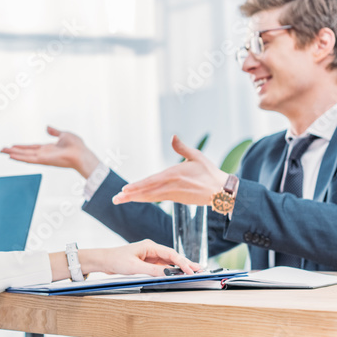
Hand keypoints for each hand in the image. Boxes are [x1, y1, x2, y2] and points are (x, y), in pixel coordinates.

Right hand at [0, 126, 100, 176]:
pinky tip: (11, 156)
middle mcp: (43, 154)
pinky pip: (29, 159)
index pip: (31, 147)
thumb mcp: (64, 134)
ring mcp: (42, 158)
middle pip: (24, 152)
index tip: (13, 146)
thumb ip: (54, 131)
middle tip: (2, 149)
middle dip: (13, 150)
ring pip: (24, 155)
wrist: (81, 153)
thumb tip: (47, 127)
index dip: (21, 147)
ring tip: (2, 151)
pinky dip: (19, 158)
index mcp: (47, 148)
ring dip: (13, 153)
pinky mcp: (43, 160)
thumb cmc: (77, 146)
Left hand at [90, 239, 198, 276]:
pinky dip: (171, 271)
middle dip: (186, 264)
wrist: (105, 261)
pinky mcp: (147, 263)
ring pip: (169, 263)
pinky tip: (178, 275)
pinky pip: (162, 267)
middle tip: (200, 270)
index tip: (190, 270)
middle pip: (173, 257)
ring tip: (194, 272)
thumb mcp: (135, 267)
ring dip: (180, 268)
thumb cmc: (117, 260)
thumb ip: (152, 271)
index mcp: (150, 246)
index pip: (171, 254)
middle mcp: (152, 250)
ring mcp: (150, 257)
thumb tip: (167, 274)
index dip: (182, 262)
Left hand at [112, 135, 227, 205]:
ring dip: (134, 198)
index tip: (125, 189)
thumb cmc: (209, 172)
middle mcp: (171, 186)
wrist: (221, 191)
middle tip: (115, 199)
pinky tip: (135, 199)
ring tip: (119, 200)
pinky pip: (156, 198)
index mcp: (174, 175)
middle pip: (147, 192)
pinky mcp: (175, 199)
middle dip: (130, 196)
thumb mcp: (197, 157)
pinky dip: (144, 199)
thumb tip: (173, 136)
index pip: (152, 181)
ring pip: (149, 197)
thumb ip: (182, 148)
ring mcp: (172, 195)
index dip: (138, 186)